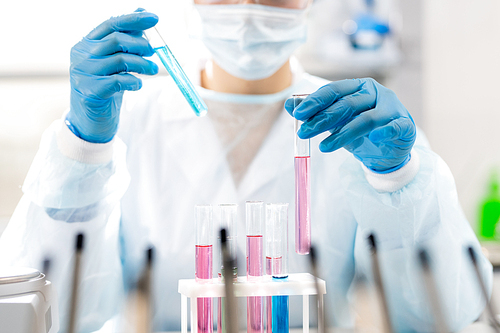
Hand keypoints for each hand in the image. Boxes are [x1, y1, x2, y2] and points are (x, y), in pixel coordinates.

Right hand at [67, 9, 158, 142]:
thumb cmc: (105, 88)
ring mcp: (84, 73)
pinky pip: (118, 81)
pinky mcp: (90, 91)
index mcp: (87, 43)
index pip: (111, 24)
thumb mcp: (115, 63)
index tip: (155, 18)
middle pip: (117, 40)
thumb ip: (125, 40)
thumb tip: (141, 12)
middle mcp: (81, 55)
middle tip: (154, 53)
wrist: (90, 121)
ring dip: (143, 64)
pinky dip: (134, 81)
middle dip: (141, 44)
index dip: (133, 19)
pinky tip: (138, 84)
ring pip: (120, 60)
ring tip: (153, 69)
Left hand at [285, 78, 415, 172]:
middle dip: (322, 119)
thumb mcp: (336, 122)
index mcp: (358, 87)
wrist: (389, 148)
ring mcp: (392, 108)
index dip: (315, 101)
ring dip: (343, 134)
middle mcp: (376, 93)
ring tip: (323, 147)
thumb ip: (315, 112)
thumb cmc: (361, 130)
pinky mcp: (404, 125)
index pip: (334, 90)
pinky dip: (385, 131)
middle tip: (303, 132)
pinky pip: (394, 127)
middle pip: (347, 104)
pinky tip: (375, 138)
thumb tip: (289, 104)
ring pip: (366, 119)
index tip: (297, 114)